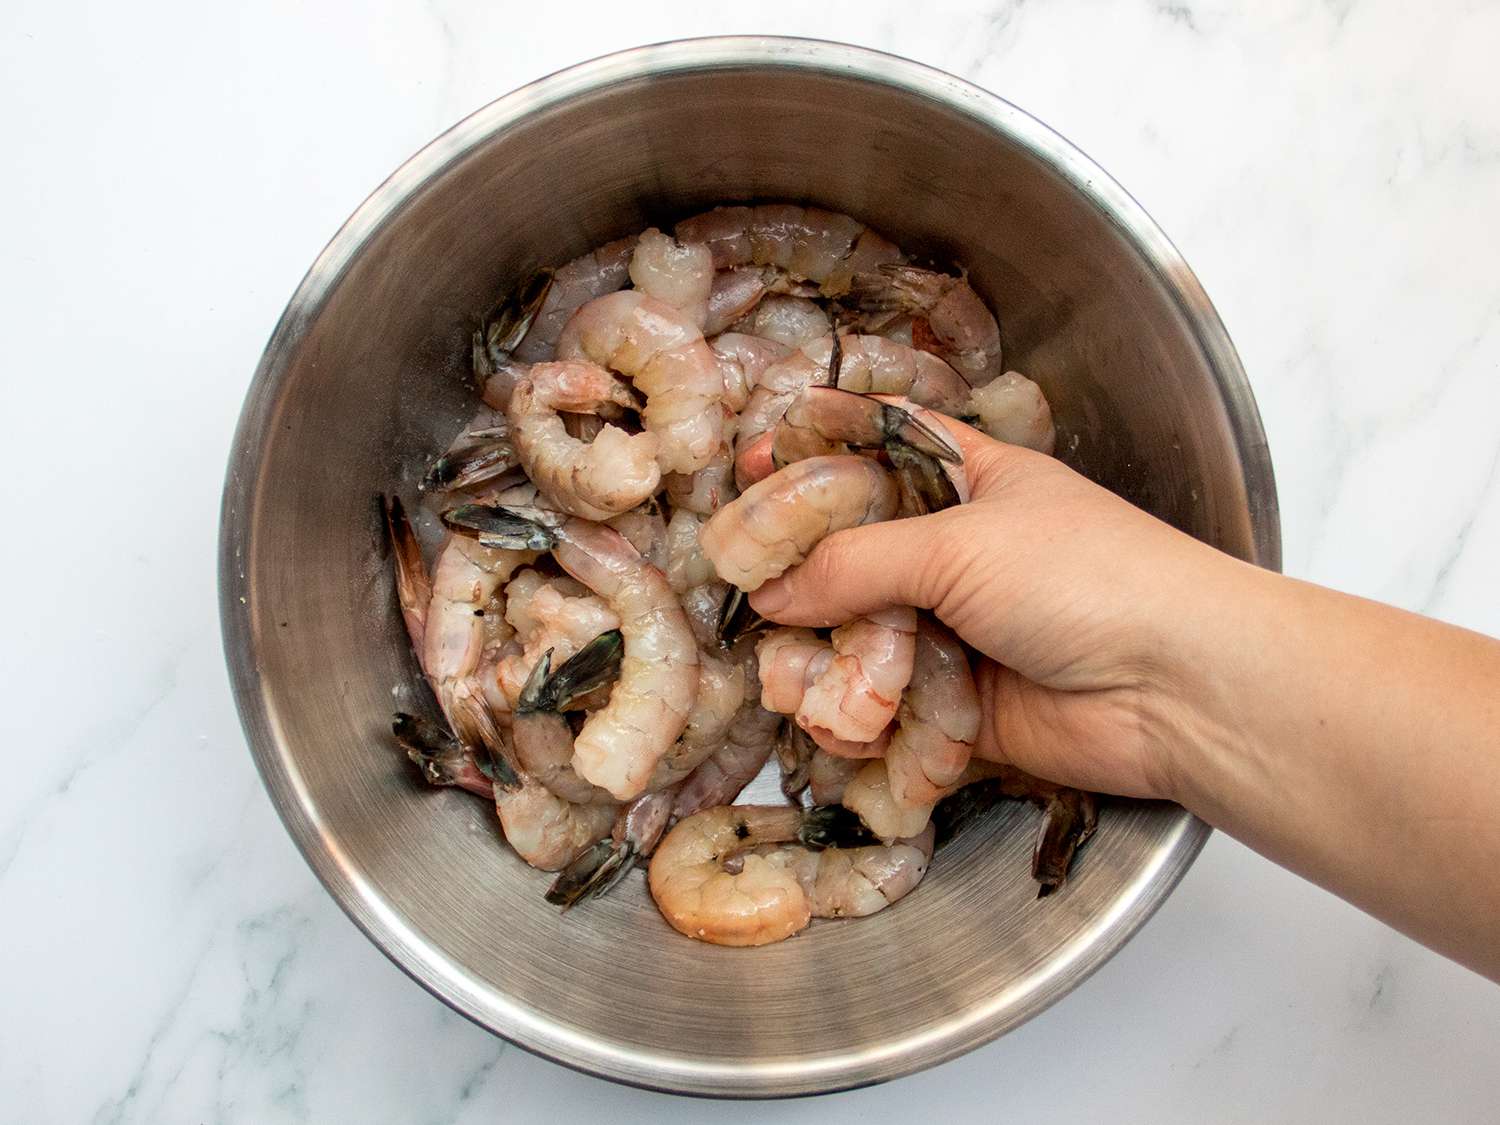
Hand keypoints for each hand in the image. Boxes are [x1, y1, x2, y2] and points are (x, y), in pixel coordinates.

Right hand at [748, 418, 1242, 800]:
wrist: (1176, 689)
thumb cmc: (1085, 578)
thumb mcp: (959, 542)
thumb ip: (853, 562)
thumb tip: (769, 593)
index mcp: (967, 479)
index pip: (872, 450)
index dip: (810, 455)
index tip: (745, 464)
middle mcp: (954, 551)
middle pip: (848, 553)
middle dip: (795, 576)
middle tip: (742, 590)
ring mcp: (954, 630)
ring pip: (855, 638)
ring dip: (820, 660)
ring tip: (791, 675)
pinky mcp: (956, 706)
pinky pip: (883, 707)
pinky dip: (856, 717)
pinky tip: (839, 720)